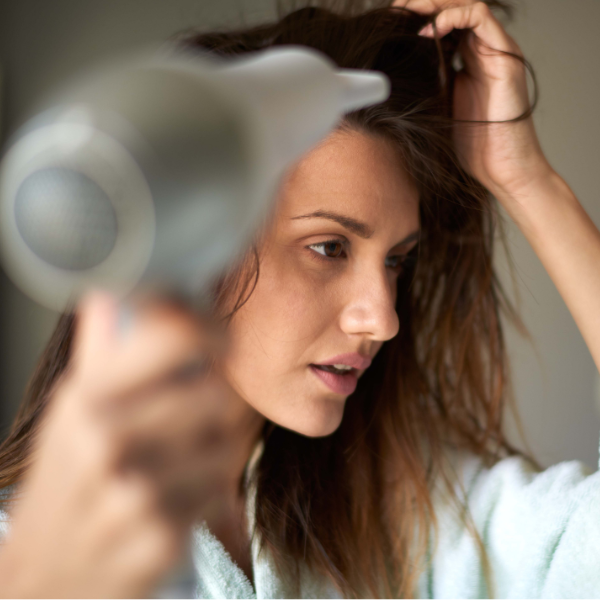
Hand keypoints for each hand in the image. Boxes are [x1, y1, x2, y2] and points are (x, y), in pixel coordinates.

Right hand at [0, 292, 257, 597]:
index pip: (174, 337)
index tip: (217, 333)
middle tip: (199, 409)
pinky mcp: (159, 538)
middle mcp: (107, 441)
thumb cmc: (69, 483)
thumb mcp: (72, 413)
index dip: (208, 327)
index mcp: (87, 398)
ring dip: (215, 448)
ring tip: (184, 457)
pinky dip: (209, 490)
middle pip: (216, 392)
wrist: (44, 579)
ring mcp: (133, 493)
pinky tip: (179, 495)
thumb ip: (100, 352)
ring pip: (226, 443)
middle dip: (216, 399)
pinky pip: (220, 491)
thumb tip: (112, 293)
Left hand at [396, 0, 554, 199]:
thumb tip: (393, 70)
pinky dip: (453, 16)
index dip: (416, 18)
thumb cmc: (470, 146)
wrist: (499, 167)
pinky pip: (480, 17)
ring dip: (435, 5)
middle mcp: (482, 51)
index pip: (442, 24)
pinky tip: (430, 31)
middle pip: (453, 9)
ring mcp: (495, 51)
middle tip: (394, 10)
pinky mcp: (504, 56)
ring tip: (408, 13)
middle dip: (422, 4)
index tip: (389, 21)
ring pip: (467, 5)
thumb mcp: (437, 106)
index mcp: (466, 62)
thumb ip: (426, 82)